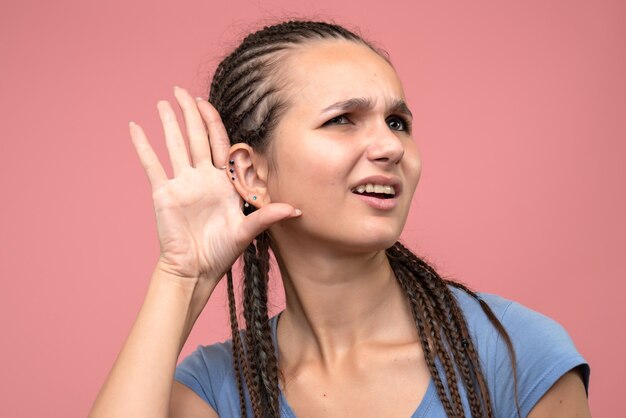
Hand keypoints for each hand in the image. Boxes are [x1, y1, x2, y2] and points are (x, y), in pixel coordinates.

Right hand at [129, 86, 299, 282]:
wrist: (195, 269)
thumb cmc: (222, 252)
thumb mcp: (247, 231)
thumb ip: (267, 216)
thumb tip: (296, 209)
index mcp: (223, 181)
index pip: (219, 143)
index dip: (212, 122)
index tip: (205, 102)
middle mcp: (202, 177)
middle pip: (195, 137)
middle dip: (190, 113)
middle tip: (180, 90)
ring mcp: (182, 183)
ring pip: (174, 144)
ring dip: (168, 122)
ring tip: (162, 101)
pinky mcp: (164, 192)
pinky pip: (152, 164)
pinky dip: (143, 146)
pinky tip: (135, 127)